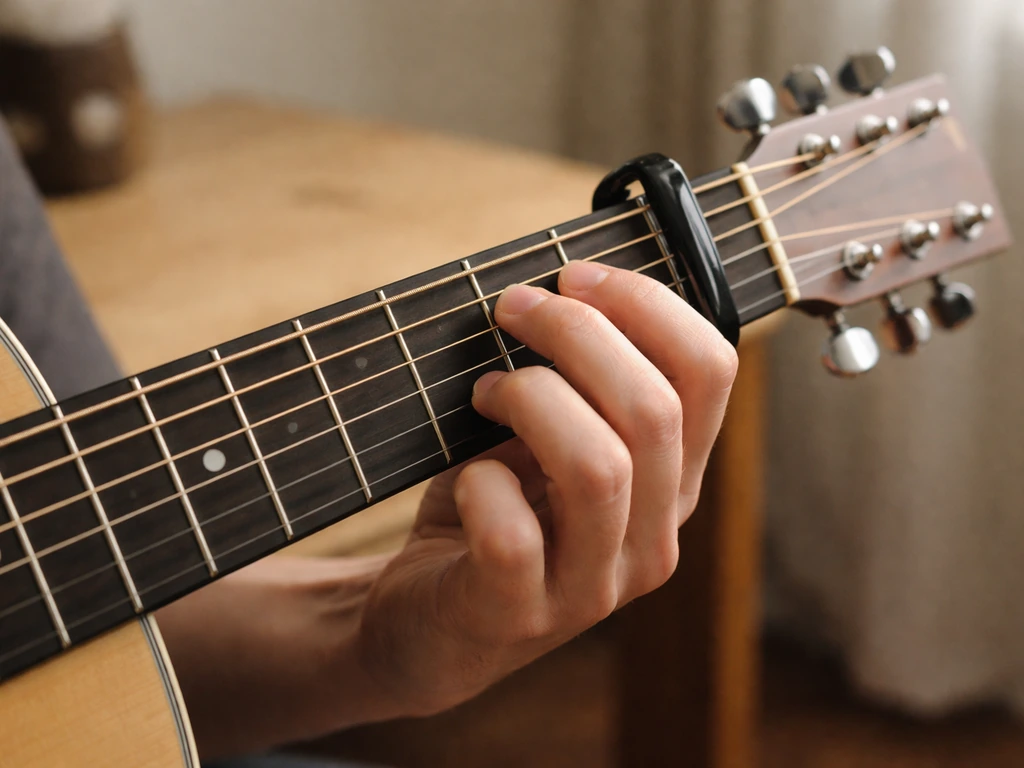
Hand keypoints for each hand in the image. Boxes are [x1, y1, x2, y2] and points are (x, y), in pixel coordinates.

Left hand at [354, 260, 737, 714]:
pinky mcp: (520, 614)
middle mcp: (654, 536)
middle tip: (513, 308)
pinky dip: (482, 484)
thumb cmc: (495, 508)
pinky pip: (514, 537)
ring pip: (600, 468)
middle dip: (576, 334)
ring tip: (486, 391)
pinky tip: (467, 478)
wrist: (429, 621)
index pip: (711, 372)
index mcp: (674, 479)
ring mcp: (594, 586)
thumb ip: (578, 380)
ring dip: (531, 399)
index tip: (576, 275)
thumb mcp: (552, 437)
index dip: (648, 303)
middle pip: (654, 411)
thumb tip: (564, 287)